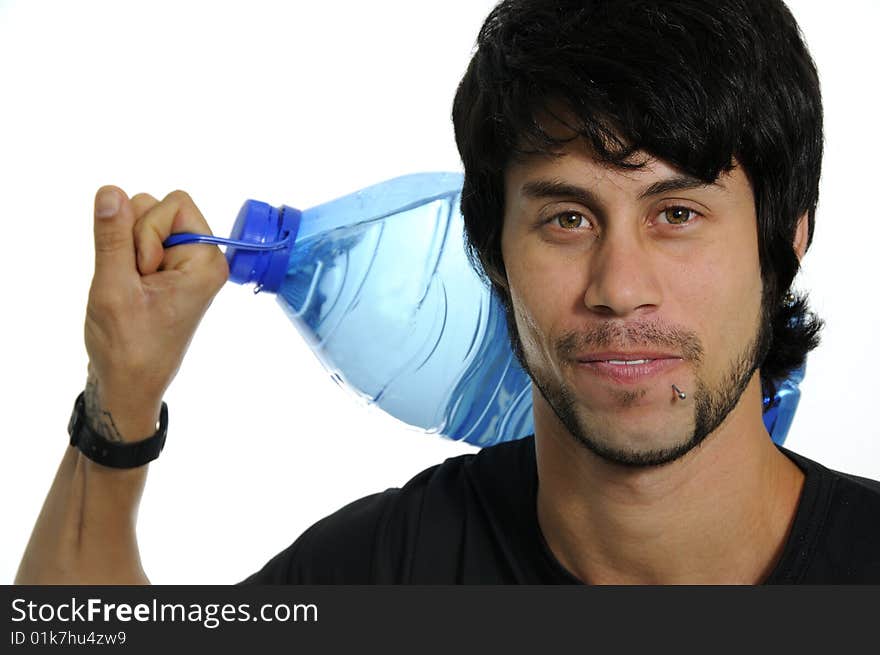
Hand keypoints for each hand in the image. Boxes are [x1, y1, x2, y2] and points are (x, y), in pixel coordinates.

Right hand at [83, 187, 228, 441]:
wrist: (129, 383)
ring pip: (141, 223)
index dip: (147, 230)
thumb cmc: (127, 345)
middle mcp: (202, 257)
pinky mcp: (167, 270)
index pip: (174, 203)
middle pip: (157, 208)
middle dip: (134, 239)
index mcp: (207, 259)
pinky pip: (137, 241)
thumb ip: (112, 236)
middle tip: (135, 284)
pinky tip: (127, 289)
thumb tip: (110, 190)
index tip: (144, 271)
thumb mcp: (114, 287)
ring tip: (131, 289)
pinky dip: (124, 259)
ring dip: (126, 250)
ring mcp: (184, 264)